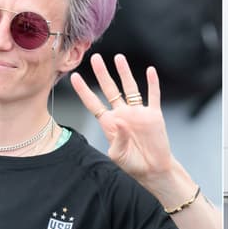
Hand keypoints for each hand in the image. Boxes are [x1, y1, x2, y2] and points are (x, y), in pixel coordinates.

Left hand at [71, 54, 186, 201]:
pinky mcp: (153, 115)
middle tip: (95, 58)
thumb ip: (117, 138)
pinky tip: (150, 71)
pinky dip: (152, 83)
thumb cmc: (132, 165)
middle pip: (110, 90)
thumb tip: (120, 121)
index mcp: (109, 124)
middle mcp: (122, 114)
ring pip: (130, 88)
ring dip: (125, 73)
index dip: (84, 91)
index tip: (74, 77)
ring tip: (119, 58)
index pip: (93, 103)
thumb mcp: (118, 155)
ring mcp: (138, 113)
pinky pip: (152, 96)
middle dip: (102, 74)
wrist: (153, 170)